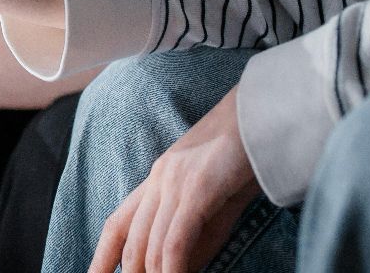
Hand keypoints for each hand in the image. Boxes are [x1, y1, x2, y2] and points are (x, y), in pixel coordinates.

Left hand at [88, 86, 260, 272]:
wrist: (267, 111)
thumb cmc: (248, 156)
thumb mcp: (216, 200)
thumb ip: (197, 232)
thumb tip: (182, 266)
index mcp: (158, 178)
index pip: (118, 223)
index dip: (102, 256)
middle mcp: (159, 179)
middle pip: (130, 240)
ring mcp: (175, 183)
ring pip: (149, 245)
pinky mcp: (197, 188)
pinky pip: (174, 241)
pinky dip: (172, 269)